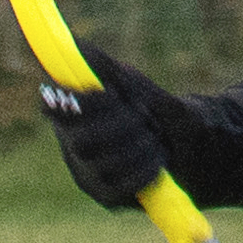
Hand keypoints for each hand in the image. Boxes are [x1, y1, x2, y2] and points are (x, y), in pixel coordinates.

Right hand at [38, 41, 173, 209]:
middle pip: (83, 140)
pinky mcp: (106, 196)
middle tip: (144, 117)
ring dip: (138, 146)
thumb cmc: (152, 110)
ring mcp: (87, 173)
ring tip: (154, 138)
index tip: (112, 95)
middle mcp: (72, 145)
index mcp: (70, 113)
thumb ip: (105, 69)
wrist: (188, 147)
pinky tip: (156, 161)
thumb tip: (77, 46)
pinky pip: (120, 185)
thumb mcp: (133, 85)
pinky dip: (143, 169)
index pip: (54, 106)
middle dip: (121, 126)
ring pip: (103, 164)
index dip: (81, 103)